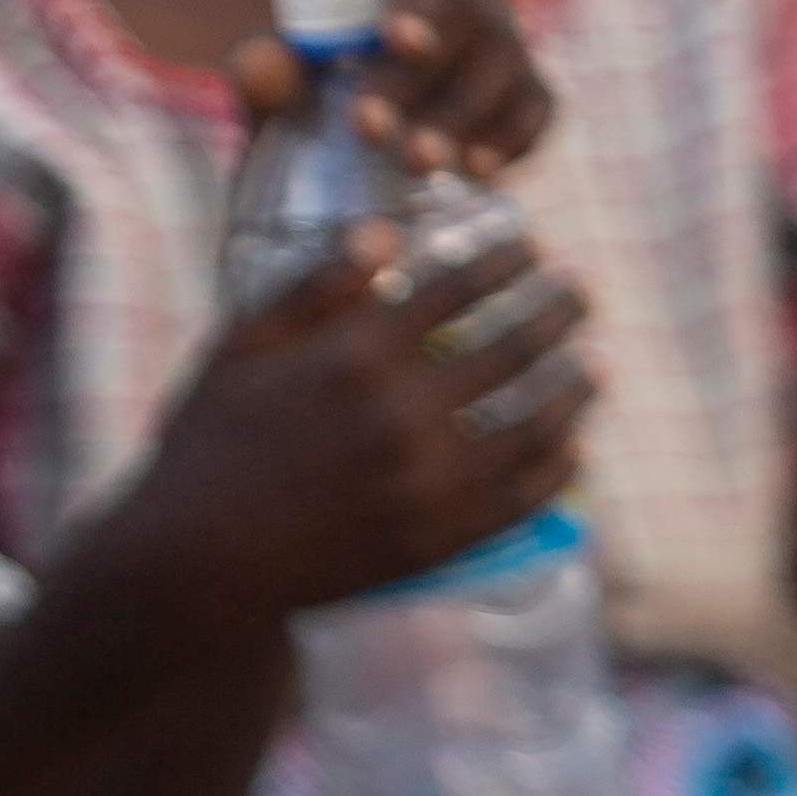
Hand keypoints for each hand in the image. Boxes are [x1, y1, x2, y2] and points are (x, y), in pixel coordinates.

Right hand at [88, 228, 591, 619]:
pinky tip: (572, 447)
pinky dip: (558, 467)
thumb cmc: (209, 444)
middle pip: (512, 347)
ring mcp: (428, 483)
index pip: (459, 287)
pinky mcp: (440, 539)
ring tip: (594, 366)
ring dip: (574, 387)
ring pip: (535, 422)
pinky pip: (523, 498)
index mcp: (355, 355)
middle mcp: (403, 414)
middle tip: (583, 292)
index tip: (532, 244)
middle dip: (557, 310)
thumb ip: (312, 286)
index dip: (506, 259)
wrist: (202, 564)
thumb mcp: (239, 346)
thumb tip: (386, 231)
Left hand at [216, 0, 552, 186]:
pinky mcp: (533, 89)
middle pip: (461, 28)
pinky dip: (514, 141)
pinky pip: (538, 111)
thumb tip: (254, 66)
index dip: (414, 0)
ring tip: (417, 162)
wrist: (388, 69)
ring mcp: (510, 41)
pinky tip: (478, 171)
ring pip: (502, 74)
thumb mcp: (298, 45)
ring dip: (459, 121)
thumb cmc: (332, 47)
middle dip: (413, 84)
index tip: (393, 39)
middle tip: (368, 128)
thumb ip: (271, 58)